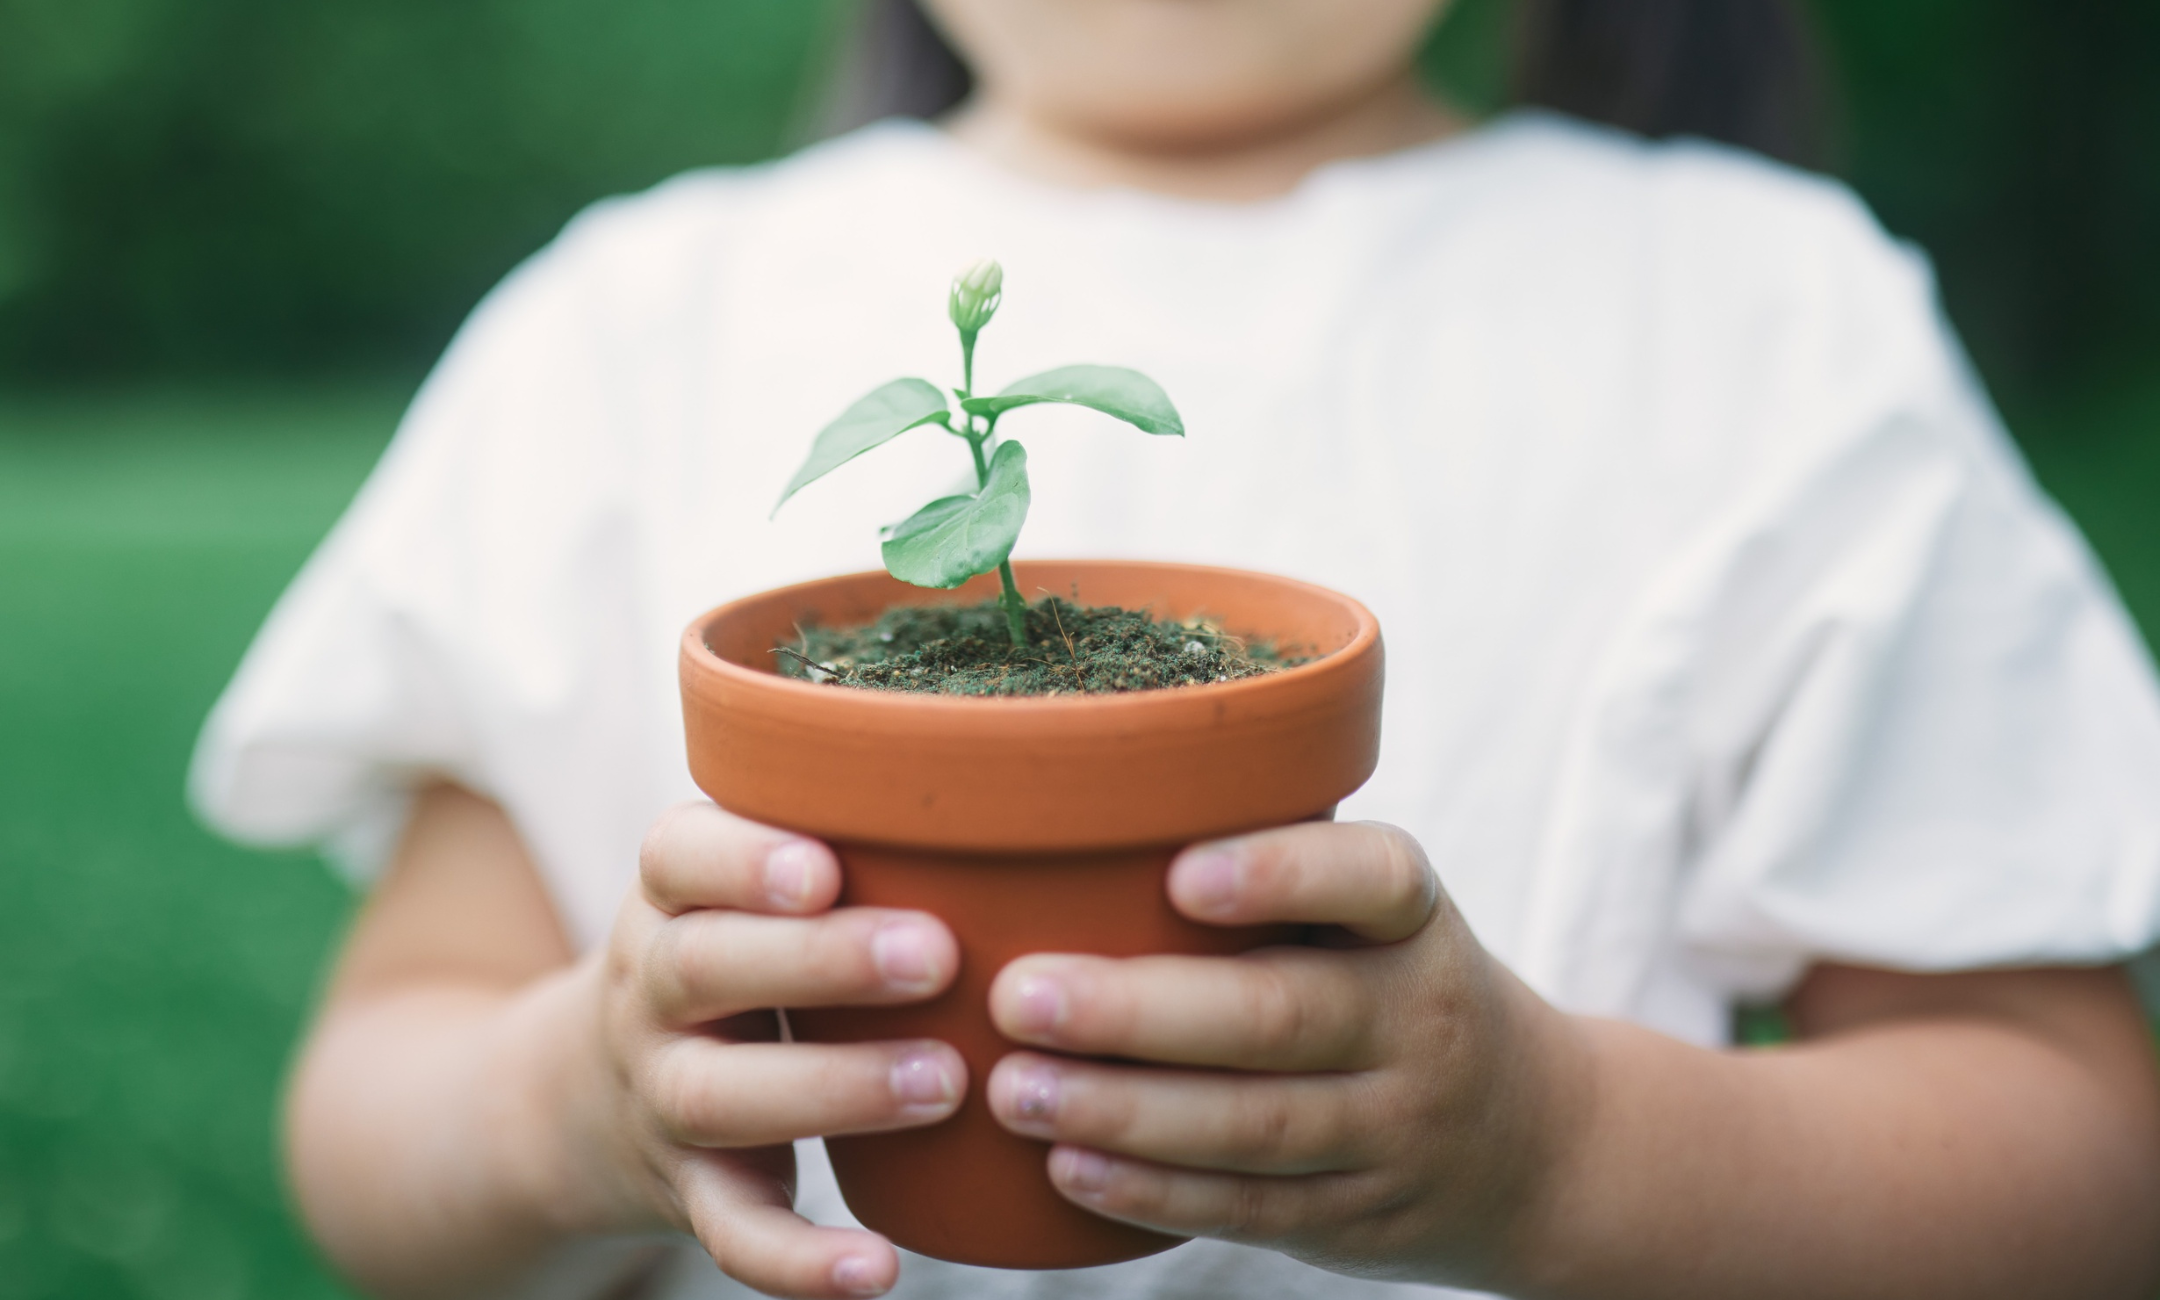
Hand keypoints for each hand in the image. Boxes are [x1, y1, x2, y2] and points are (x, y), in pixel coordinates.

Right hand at [551, 802, 965, 1298]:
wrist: (585, 1097)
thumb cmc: (733, 954)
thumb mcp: (741, 887)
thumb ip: (840, 836)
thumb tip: (1015, 785)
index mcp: (671, 897)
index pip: (678, 856)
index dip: (743, 859)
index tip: (826, 865)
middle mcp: (651, 991)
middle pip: (703, 967)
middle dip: (821, 962)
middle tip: (935, 956)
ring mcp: (661, 1096)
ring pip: (720, 1096)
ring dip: (834, 1090)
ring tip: (947, 1082)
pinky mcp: (689, 1191)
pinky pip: (731, 1232)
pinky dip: (798, 1262)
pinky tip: (876, 1270)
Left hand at [982, 821, 1585, 1287]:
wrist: (1535, 1144)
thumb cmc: (1391, 988)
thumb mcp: (1378, 920)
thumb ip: (1272, 876)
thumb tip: (1070, 826)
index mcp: (1416, 923)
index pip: (1374, 880)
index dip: (1282, 873)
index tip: (1179, 876)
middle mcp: (1420, 1020)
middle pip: (1282, 1014)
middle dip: (1140, 1011)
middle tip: (1020, 995)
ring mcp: (1396, 1128)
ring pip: (1256, 1123)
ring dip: (1123, 1110)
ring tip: (1015, 1088)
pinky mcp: (1359, 1216)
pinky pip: (1250, 1207)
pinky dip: (1154, 1192)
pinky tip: (1068, 1166)